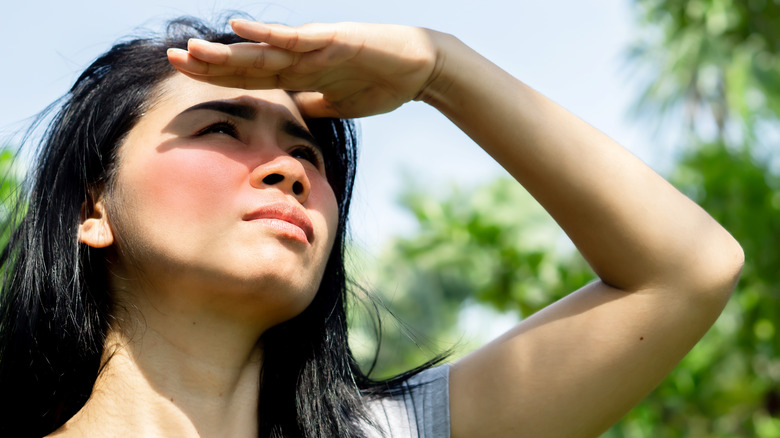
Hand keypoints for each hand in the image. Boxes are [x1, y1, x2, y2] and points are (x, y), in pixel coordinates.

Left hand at [167, 20, 440, 117]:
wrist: (419, 70)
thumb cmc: (380, 85)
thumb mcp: (336, 105)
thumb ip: (311, 106)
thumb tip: (290, 116)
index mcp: (299, 74)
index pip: (251, 78)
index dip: (218, 79)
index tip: (185, 78)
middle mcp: (300, 58)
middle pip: (247, 63)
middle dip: (209, 64)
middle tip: (170, 59)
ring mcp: (314, 47)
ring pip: (264, 51)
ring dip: (228, 52)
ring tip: (192, 50)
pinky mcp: (333, 39)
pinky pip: (297, 38)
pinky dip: (269, 35)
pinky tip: (241, 28)